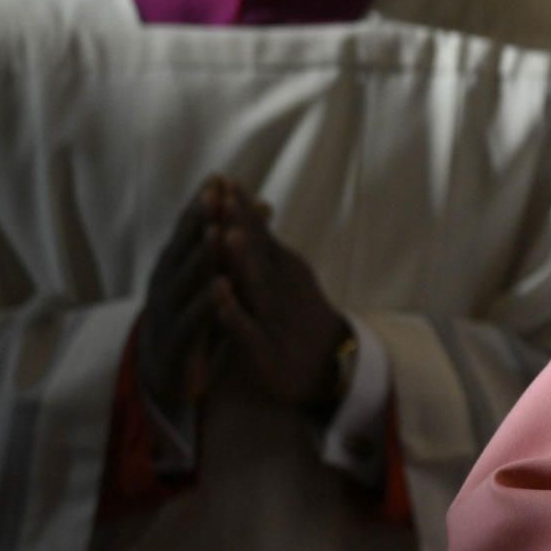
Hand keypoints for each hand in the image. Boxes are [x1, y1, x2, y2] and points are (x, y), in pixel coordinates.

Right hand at [135, 182, 225, 411]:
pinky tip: (220, 286)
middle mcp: (167, 283)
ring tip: (216, 232)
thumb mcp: (216, 276)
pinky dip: (205, 302)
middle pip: (183, 247)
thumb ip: (234, 242)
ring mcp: (167, 313)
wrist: (169, 372)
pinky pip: (191, 320)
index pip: (190, 229)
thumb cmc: (197, 316)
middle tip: (213, 194)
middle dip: (198, 220)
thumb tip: (263, 203)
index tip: (219, 178)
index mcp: (177, 265)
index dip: (203, 205)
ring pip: (185, 280)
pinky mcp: (176, 343)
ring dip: (201, 255)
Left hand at [202, 182, 348, 409]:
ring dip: (241, 259)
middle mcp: (280, 288)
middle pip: (258, 251)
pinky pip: (245, 328)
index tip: (224, 179)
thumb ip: (269, 246)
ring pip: (255, 285)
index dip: (243, 207)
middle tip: (223, 192)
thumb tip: (252, 208)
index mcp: (284, 269)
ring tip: (227, 233)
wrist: (331, 371)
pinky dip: (232, 309)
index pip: (261, 233)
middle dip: (240, 221)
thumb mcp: (290, 277)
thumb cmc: (302, 318)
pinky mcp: (263, 349)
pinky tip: (219, 294)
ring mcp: (273, 316)